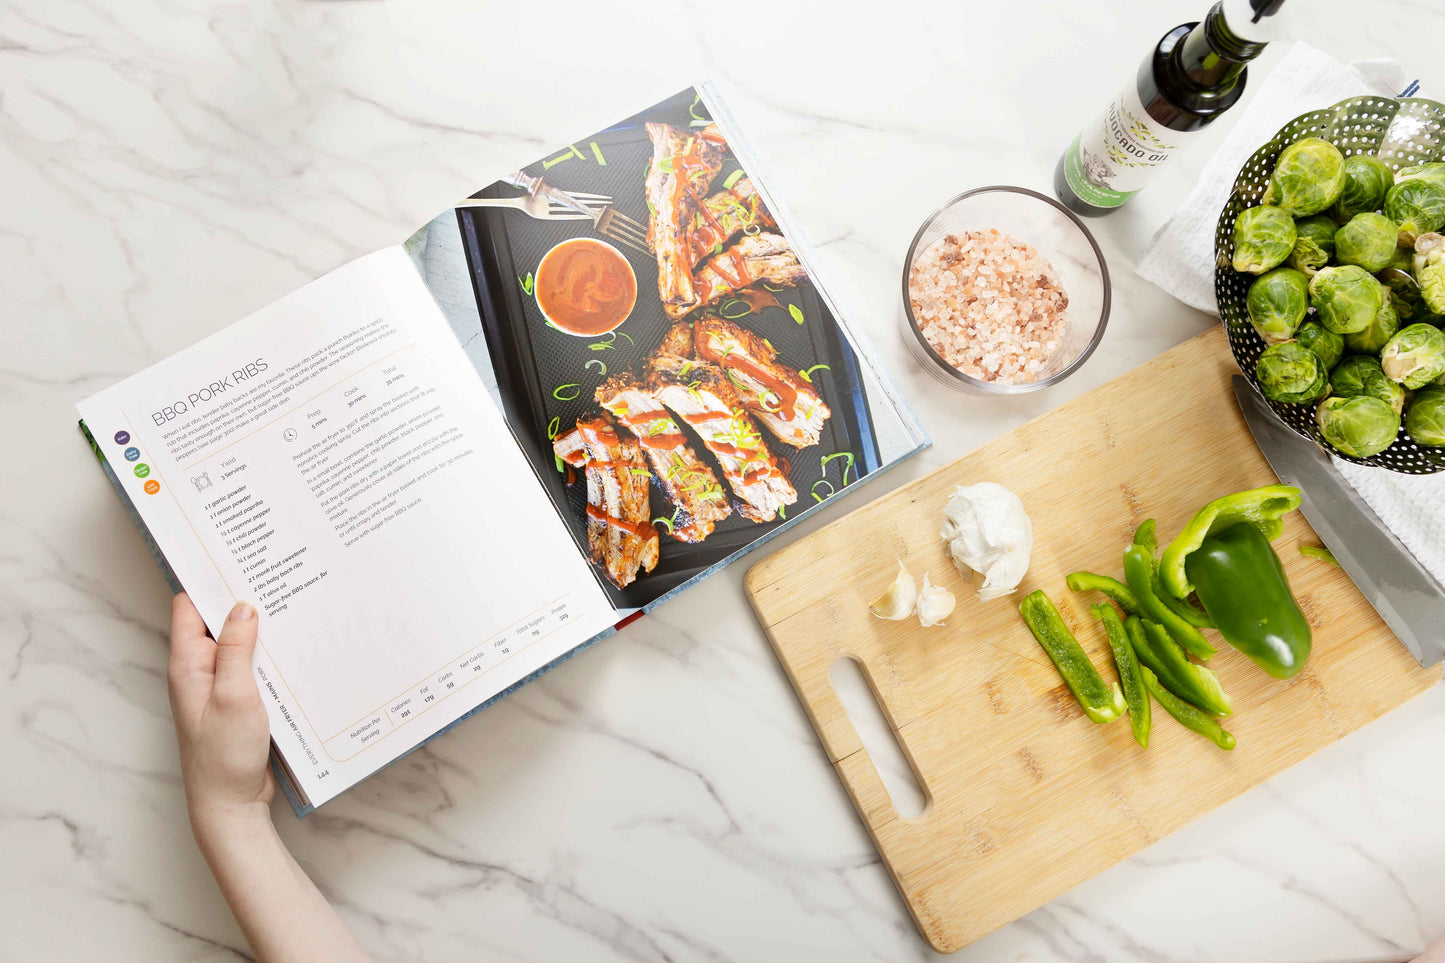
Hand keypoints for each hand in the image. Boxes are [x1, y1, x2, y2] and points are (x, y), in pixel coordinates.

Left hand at [168, 594, 273, 837]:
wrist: (231, 806)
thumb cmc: (224, 757)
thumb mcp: (234, 696)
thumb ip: (236, 650)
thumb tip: (243, 606)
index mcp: (188, 665)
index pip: (188, 606)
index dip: (208, 580)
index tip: (235, 558)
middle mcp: (201, 671)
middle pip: (217, 620)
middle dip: (243, 599)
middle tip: (275, 572)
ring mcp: (221, 686)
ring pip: (240, 643)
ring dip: (263, 628)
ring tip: (292, 603)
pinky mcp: (241, 700)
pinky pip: (254, 666)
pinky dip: (271, 654)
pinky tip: (295, 646)